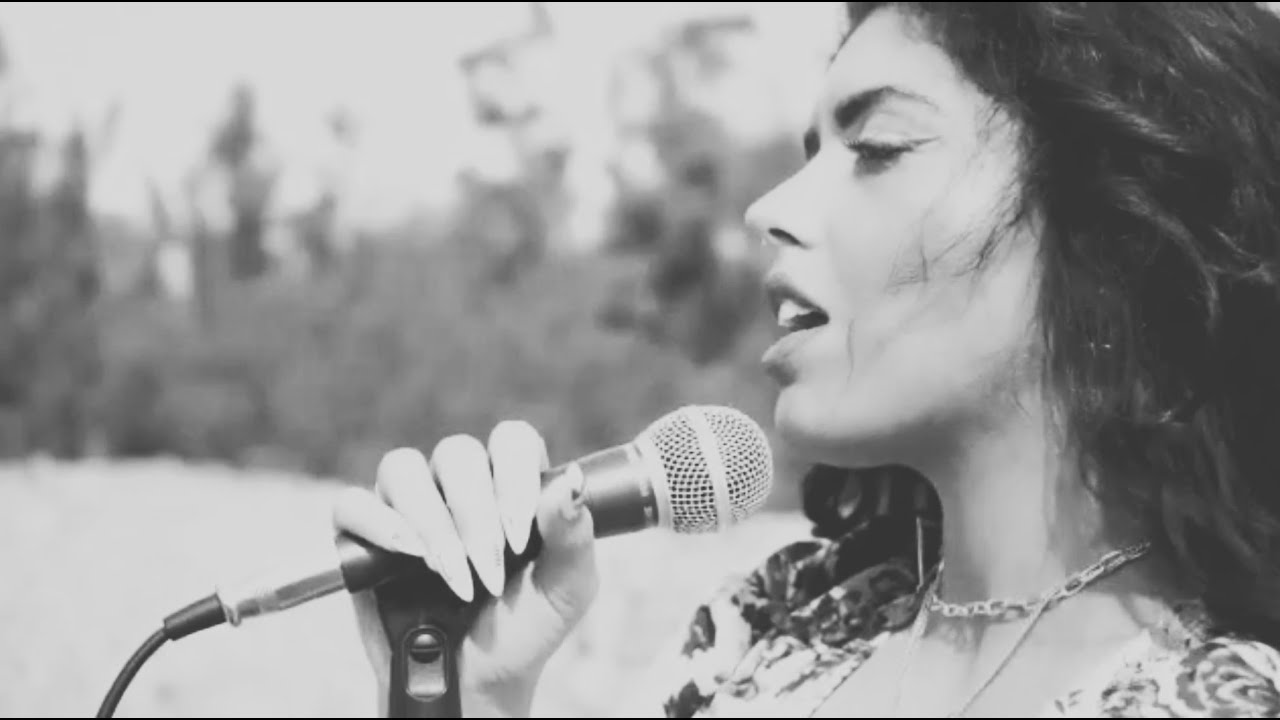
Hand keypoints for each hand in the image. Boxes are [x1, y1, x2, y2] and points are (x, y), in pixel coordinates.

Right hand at [331, 421, 599, 715]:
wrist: (477, 683)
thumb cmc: (526, 629)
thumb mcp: (567, 589)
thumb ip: (574, 535)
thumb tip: (570, 483)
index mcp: (510, 483)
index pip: (511, 440)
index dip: (515, 476)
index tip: (520, 536)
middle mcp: (456, 484)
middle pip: (457, 453)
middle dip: (476, 514)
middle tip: (489, 570)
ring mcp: (407, 506)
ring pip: (403, 467)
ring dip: (430, 520)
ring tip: (450, 572)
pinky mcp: (362, 537)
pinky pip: (352, 504)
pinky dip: (377, 524)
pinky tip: (407, 555)